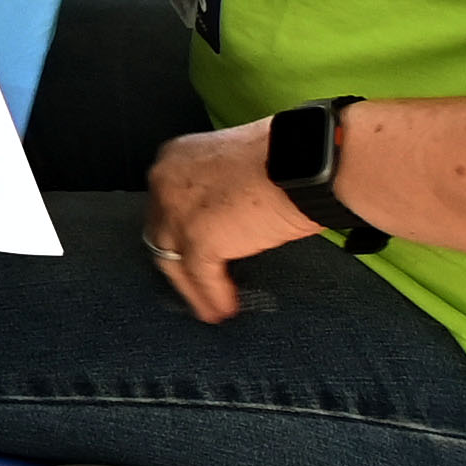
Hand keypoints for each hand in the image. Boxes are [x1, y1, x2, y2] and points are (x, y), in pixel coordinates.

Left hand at [138, 120, 320, 321]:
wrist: (303, 158)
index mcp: (176, 158)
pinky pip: (202, 277)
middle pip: (161, 233)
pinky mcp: (199, 240)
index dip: (177, 230)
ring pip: (174, 261)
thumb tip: (232, 213)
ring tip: (208, 307)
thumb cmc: (286, 154)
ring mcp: (177, 212)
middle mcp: (165, 182)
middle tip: (191, 282)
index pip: (166, 203)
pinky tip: (224, 311)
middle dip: (178, 261)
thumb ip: (222, 185)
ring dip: (192, 288)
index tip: (186, 248)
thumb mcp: (237, 162)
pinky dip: (213, 297)